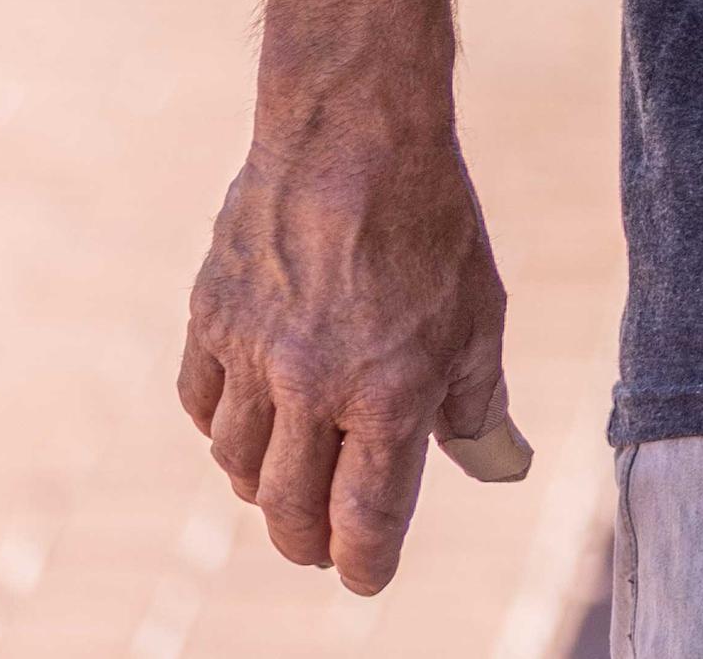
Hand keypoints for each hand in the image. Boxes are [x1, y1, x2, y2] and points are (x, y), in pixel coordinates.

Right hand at [178, 93, 525, 593]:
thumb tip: (499, 467)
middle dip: (308, 543)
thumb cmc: (431, 221)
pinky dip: (224, 428)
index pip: (365, 519)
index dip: (366, 564)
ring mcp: (252, 351)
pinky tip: (250, 420)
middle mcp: (312, 383)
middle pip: (290, 510)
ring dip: (264, 488)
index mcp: (388, 391)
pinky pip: (202, 406)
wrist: (353, 127)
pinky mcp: (211, 315)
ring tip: (291, 478)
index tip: (367, 576)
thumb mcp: (478, 315)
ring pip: (238, 465)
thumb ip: (479, 403)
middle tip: (322, 545)